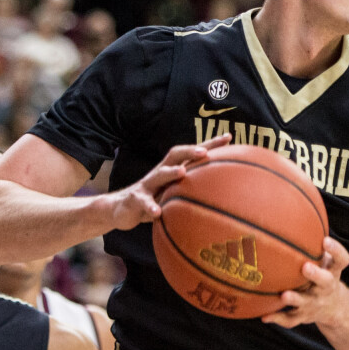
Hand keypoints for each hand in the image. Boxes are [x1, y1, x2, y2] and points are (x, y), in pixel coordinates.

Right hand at [106, 134, 230, 230]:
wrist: (120, 209)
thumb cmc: (153, 200)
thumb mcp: (173, 194)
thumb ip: (192, 192)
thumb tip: (224, 196)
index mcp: (171, 170)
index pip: (192, 153)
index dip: (210, 144)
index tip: (228, 137)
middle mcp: (160, 173)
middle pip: (174, 155)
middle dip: (189, 151)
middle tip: (204, 152)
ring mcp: (147, 185)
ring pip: (158, 175)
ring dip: (170, 173)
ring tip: (181, 173)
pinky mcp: (135, 199)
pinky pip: (143, 202)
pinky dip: (150, 206)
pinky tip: (157, 212)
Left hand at [262, 237, 348, 328]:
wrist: (336, 308)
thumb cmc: (325, 275)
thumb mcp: (328, 262)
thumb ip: (316, 243)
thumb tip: (297, 206)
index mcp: (333, 273)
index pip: (342, 260)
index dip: (336, 250)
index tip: (325, 240)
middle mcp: (326, 288)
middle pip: (326, 282)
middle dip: (317, 275)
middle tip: (305, 267)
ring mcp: (316, 303)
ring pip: (307, 303)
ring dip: (296, 299)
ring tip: (284, 295)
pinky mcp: (304, 316)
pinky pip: (291, 319)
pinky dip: (277, 318)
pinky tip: (264, 316)